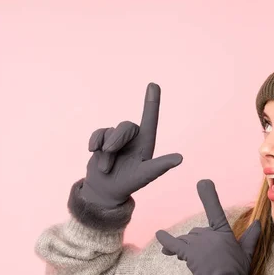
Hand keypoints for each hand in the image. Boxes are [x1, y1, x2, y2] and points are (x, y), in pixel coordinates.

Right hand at [80, 83, 182, 207]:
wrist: (106, 190)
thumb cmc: (130, 183)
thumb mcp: (145, 175)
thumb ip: (160, 166)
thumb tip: (180, 158)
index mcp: (146, 143)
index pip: (150, 119)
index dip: (152, 102)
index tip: (154, 85)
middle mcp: (134, 137)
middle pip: (127, 126)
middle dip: (117, 140)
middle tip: (111, 155)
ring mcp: (118, 138)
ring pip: (111, 131)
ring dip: (106, 151)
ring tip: (106, 167)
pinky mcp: (103, 139)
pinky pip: (98, 133)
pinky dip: (95, 142)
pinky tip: (93, 151)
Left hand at [156, 179, 260, 274]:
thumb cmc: (237, 273)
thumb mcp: (247, 253)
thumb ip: (251, 236)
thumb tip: (259, 223)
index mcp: (224, 232)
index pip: (215, 210)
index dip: (208, 195)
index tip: (203, 182)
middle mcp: (210, 234)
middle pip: (196, 232)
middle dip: (197, 242)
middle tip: (207, 259)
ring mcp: (199, 244)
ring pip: (186, 239)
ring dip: (187, 248)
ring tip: (197, 262)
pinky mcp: (189, 255)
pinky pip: (174, 245)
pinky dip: (166, 241)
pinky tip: (159, 235)